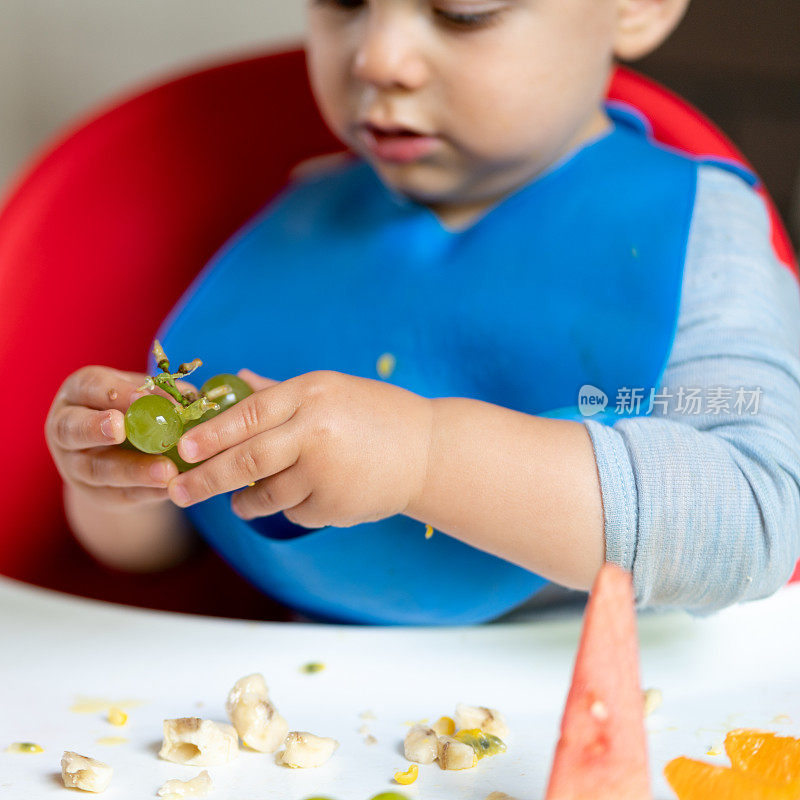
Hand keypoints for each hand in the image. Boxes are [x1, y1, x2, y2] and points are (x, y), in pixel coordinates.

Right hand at [45, 366, 190, 508]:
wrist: (119, 453)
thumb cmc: (132, 409)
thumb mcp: (140, 394)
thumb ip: (159, 394)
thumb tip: (189, 397)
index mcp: (78, 392)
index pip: (89, 387)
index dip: (113, 392)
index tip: (140, 397)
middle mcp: (65, 427)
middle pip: (72, 430)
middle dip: (95, 428)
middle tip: (121, 429)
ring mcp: (74, 465)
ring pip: (98, 470)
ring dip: (133, 471)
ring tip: (167, 471)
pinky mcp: (95, 494)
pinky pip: (120, 495)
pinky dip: (147, 492)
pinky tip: (170, 489)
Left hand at [167, 369, 433, 528]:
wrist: (429, 452)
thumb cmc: (376, 414)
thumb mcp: (330, 390)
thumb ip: (279, 391)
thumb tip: (235, 379)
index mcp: (312, 394)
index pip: (248, 414)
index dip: (211, 433)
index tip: (183, 449)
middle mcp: (316, 432)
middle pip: (247, 460)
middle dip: (206, 480)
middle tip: (178, 492)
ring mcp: (327, 472)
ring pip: (266, 495)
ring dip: (245, 502)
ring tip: (237, 503)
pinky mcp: (335, 507)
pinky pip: (294, 513)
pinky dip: (291, 508)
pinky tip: (308, 496)